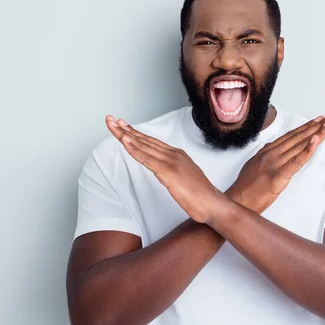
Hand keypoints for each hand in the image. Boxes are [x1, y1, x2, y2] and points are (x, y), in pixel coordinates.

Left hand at [105, 116, 227, 223]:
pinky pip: (147, 159)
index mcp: (177, 155)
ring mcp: (171, 162)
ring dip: (126, 135)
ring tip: (113, 125)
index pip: (152, 142)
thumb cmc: (200, 195)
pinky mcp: (168, 172)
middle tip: (111, 120)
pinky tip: (125, 141)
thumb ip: (172, 172)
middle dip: (126, 129)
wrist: (213, 204)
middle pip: (145, 140)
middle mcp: (173, 154)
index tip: (123, 126)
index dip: (136, 133)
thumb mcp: (183, 179)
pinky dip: (134, 149)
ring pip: (143, 145)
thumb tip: (163, 172)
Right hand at [227, 111, 324, 213]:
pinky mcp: (278, 176)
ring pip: (299, 145)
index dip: (305, 127)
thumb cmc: (245, 188)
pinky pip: (296, 161)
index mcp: (266, 151)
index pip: (290, 136)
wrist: (237, 201)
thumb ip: (265, 157)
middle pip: (297, 137)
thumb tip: (273, 151)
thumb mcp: (254, 166)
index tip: (317, 120)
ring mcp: (274, 163)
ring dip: (316, 133)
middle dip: (315, 126)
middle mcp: (271, 154)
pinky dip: (307, 150)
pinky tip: (315, 141)